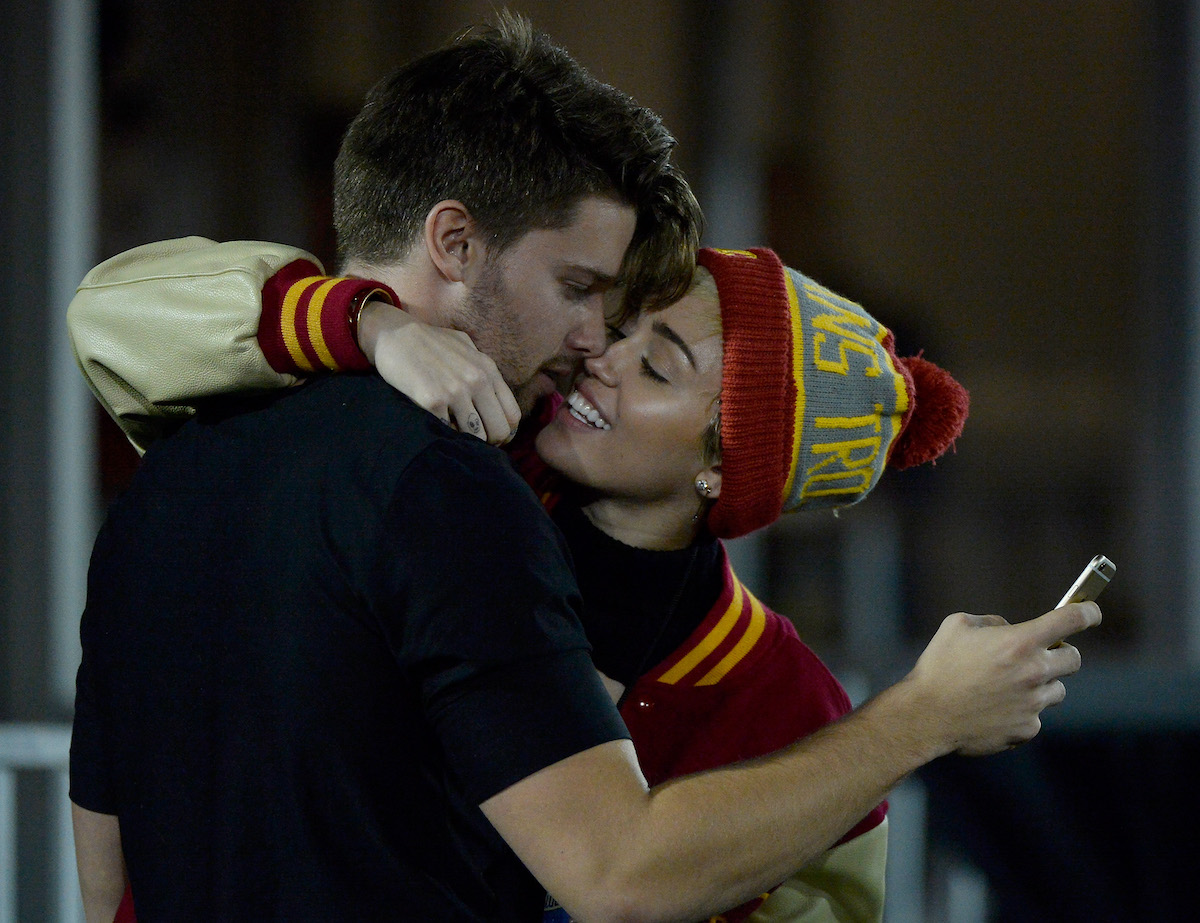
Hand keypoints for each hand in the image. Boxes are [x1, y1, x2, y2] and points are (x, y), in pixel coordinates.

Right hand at [357, 300, 520, 443]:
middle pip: (499, 431)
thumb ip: (485, 370)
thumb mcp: (466, 347)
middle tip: (471, 439)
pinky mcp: (431, 400)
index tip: (489, 435)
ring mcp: (455, 391)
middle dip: (487, 441)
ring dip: (464, 439)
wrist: (394, 334)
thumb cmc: (431, 342)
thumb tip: (498, 402)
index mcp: (488, 369)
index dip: (504, 433)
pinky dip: (443, 432)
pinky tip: (435, 422)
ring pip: (475, 437)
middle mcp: (476, 380)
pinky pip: (447, 432)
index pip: (512, 416)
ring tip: (451, 428)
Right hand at [902, 601, 1100, 756]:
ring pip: (1055, 689)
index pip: (1072, 620)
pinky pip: (1035, 716)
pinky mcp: (1027, 729)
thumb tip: (1008, 629)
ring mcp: (1033, 704)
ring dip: (1040, 685)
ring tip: (1006, 687)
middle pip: (1073, 658)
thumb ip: (991, 622)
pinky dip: (1021, 711)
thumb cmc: (938, 666)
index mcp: (1020, 642)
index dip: (1088, 612)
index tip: (1091, 612)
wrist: (926, 715)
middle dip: (1060, 654)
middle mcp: (1034, 672)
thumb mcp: (957, 626)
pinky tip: (994, 709)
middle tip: (1037, 656)